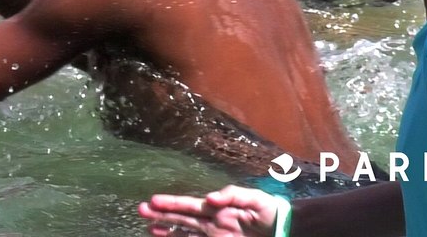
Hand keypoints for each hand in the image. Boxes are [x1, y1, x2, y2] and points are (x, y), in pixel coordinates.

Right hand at [139, 186, 279, 236]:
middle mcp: (210, 222)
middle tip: (141, 210)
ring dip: (167, 231)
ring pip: (184, 233)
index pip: (189, 205)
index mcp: (216, 207)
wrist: (285, 231)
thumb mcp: (254, 198)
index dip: (171, 203)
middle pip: (181, 218)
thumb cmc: (270, 212)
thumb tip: (210, 198)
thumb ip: (232, 194)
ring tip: (149, 228)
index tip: (153, 201)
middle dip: (161, 215)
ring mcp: (214, 235)